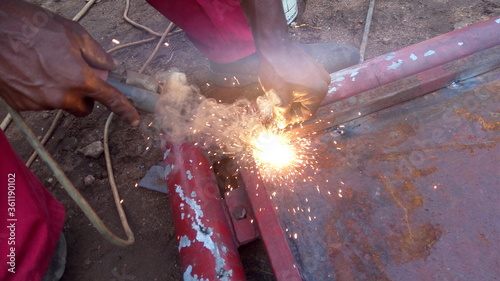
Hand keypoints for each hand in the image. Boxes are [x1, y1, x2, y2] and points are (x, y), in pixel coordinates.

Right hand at [0, 1, 139, 125]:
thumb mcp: (73, 33)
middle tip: (75, 76)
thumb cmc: (30, 27)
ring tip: (44, 65)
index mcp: (80, 78)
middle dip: (84, 97)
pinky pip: (41, 102)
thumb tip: (109, 66)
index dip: (125, 110)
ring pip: (61, 103)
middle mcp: (62, 96)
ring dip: (60, 91)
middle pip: (83, 108)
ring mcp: (41, 103)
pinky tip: (30, 71)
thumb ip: (96, 53)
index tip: (133, 119)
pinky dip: (41, 91)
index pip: (110, 99)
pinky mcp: (23, 105)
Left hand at [258, 42, 330, 125]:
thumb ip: (283, 114)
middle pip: (307, 103)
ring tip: (279, 92)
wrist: (275, 45)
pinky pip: (306, 81)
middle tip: (277, 104)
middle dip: (292, 105)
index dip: (292, 117)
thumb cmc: (278, 73)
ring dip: (293, 95)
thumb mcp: (279, 99)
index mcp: (320, 92)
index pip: (307, 113)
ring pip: (306, 92)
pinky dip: (296, 85)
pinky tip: (283, 82)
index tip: (280, 114)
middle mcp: (324, 82)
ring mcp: (320, 71)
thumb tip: (283, 125)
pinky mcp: (313, 64)